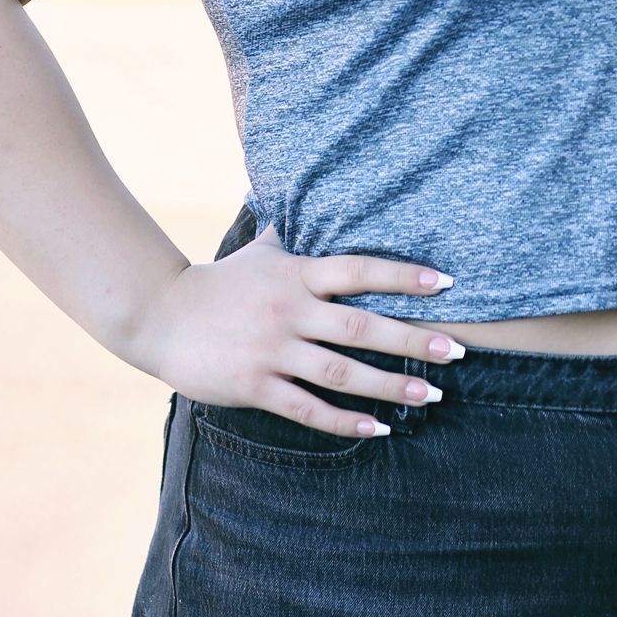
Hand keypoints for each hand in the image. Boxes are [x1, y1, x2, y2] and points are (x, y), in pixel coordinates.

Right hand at [125, 224, 468, 438]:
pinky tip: (377, 428)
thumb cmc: (218, 282)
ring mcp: (272, 350)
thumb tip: (309, 188)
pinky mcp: (254, 386)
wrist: (159, 316)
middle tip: (457, 350)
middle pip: (361, 326)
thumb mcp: (258, 251)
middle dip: (413, 339)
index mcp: (296, 274)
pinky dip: (344, 421)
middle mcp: (289, 310)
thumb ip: (291, 232)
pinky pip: (307, 408)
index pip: (359, 270)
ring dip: (390, 386)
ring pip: (341, 372)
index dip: (403, 275)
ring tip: (430, 396)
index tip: (446, 283)